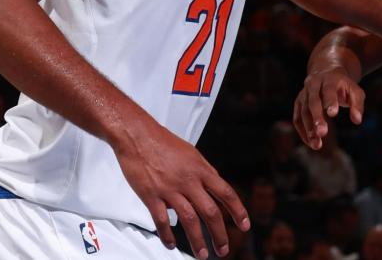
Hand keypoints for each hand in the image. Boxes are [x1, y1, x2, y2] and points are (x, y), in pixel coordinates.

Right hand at [112, 119, 249, 259]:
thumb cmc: (162, 142)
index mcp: (200, 169)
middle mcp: (188, 180)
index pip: (226, 193)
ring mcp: (169, 189)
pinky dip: (167, 235)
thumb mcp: (191, 153)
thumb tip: (214, 188)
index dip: (238, 211)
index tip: (244, 226)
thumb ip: (203, 171)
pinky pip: (162, 220)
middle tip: (223, 250)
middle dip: (220, 234)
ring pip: (189, 220)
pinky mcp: (151, 195)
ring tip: (202, 254)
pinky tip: (171, 244)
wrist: (137, 134)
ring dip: (198, 241)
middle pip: (210, 212)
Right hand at [293, 66, 365, 149]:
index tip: (333, 114)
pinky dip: (302, 130)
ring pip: (303, 111)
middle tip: (322, 133)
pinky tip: (310, 142)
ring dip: (308, 128)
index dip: (330, 101)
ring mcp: (304, 93)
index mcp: (328, 79)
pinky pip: (297, 117)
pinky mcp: (298, 102)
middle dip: (316, 117)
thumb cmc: (343, 85)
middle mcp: (313, 84)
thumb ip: (357, 104)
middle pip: (312, 101)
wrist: (325, 71)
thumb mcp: (355, 90)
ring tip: (316, 144)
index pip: (328, 90)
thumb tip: (357, 121)